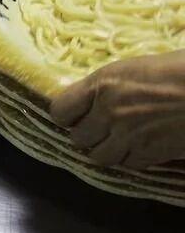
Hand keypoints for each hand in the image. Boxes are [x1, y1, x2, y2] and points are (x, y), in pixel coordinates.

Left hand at [50, 50, 184, 168]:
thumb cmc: (178, 68)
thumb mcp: (133, 69)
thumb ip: (106, 87)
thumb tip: (88, 100)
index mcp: (101, 84)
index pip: (60, 110)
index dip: (66, 115)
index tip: (74, 115)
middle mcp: (108, 112)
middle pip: (78, 138)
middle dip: (88, 135)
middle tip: (100, 129)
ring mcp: (129, 135)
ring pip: (99, 157)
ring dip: (106, 150)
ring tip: (118, 141)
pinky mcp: (151, 153)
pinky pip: (128, 164)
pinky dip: (132, 159)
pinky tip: (141, 146)